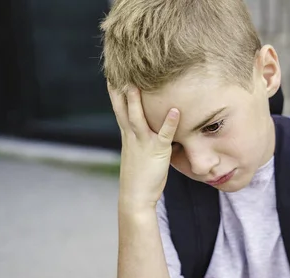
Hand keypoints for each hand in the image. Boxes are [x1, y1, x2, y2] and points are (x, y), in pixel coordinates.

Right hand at [108, 83, 179, 208]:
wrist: (136, 197)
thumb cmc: (140, 177)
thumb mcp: (140, 153)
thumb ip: (145, 139)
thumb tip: (156, 130)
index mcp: (128, 134)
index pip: (120, 107)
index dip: (116, 90)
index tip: (114, 73)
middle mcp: (132, 135)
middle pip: (122, 106)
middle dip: (119, 87)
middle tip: (117, 67)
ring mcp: (143, 142)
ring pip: (138, 116)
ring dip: (137, 99)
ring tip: (137, 82)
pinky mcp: (157, 151)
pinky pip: (164, 134)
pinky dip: (170, 122)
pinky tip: (176, 110)